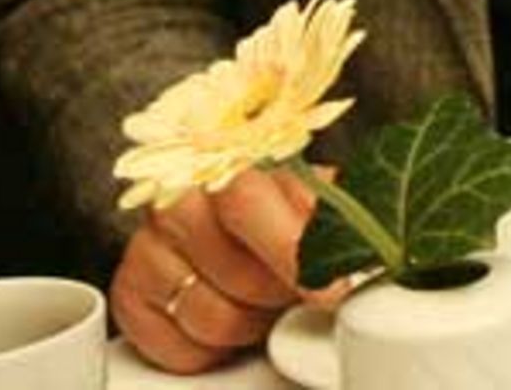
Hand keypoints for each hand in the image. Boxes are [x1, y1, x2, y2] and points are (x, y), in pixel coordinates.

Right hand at [111, 167, 343, 372]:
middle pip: (236, 273)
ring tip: (263, 300)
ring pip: (210, 316)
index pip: (247, 203)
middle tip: (297, 289)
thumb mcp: (319, 194)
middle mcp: (178, 197)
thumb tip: (382, 250)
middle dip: (280, 294)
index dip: (290, 254)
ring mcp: (148, 246)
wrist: (228, 212)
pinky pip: (178, 348)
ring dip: (251, 323)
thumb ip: (344, 214)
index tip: (328, 293)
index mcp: (230, 160)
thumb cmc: (281, 205)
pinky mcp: (129, 295)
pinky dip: (212, 348)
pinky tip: (227, 315)